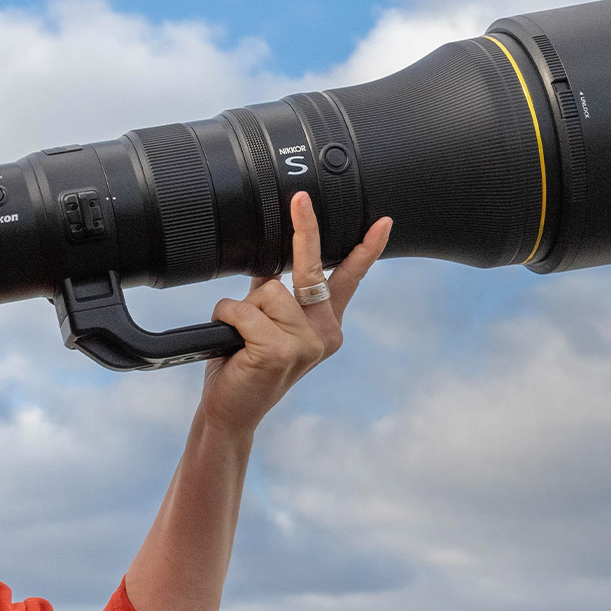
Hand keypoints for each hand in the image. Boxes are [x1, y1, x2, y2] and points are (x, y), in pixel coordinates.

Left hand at [198, 190, 388, 432]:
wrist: (231, 411)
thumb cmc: (245, 367)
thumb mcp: (265, 325)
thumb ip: (274, 296)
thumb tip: (268, 264)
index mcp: (325, 324)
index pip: (348, 279)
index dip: (365, 249)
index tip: (382, 222)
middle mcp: (325, 332)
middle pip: (310, 269)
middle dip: (305, 229)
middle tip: (301, 198)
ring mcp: (307, 342)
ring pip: (267, 290)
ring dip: (241, 308)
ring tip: (240, 338)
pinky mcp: (282, 349)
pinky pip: (244, 310)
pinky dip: (228, 318)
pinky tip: (232, 344)